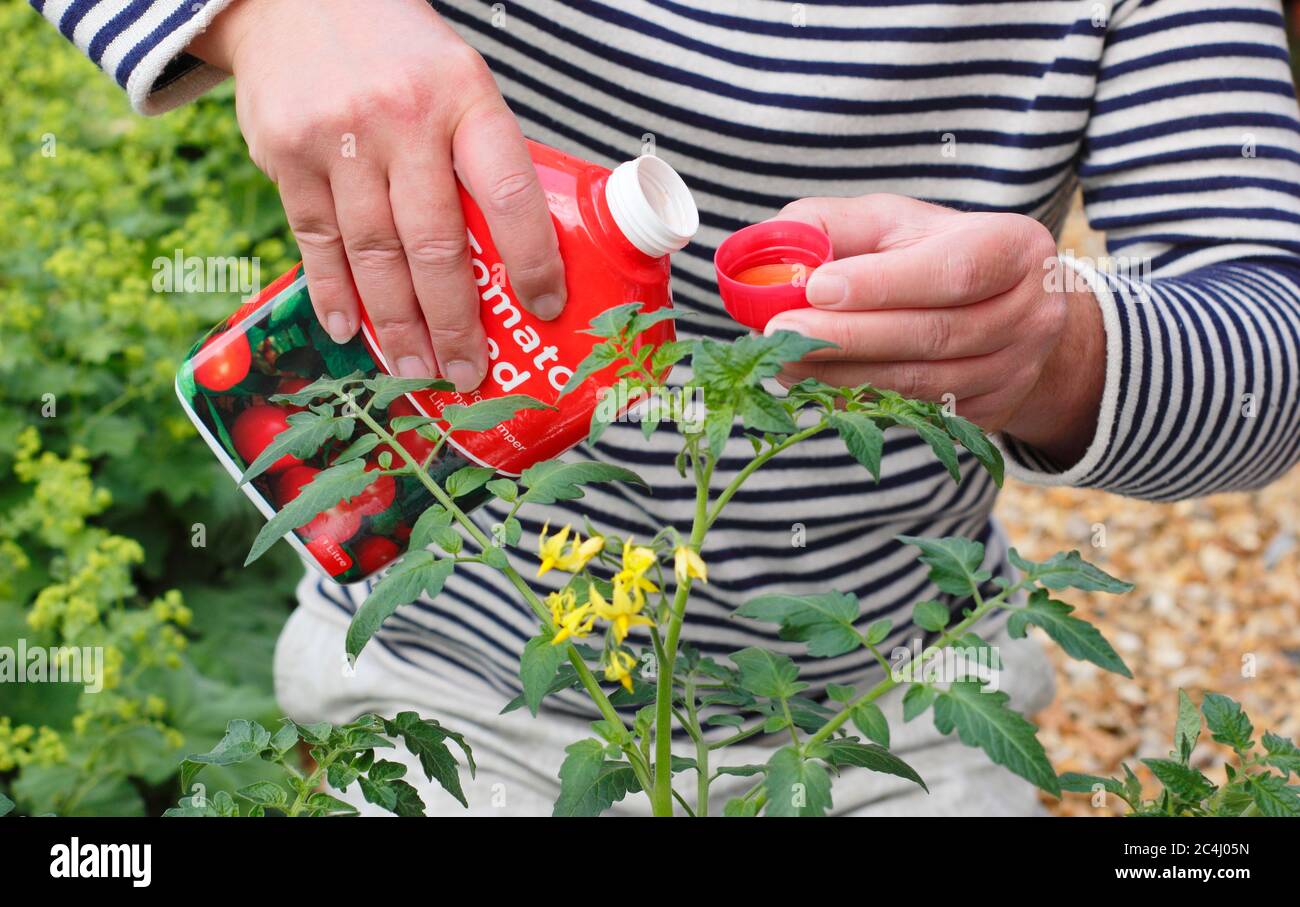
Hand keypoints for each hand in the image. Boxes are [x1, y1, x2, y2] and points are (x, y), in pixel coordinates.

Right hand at [189, 0, 565, 390]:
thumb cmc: (400, 54)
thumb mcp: (460, 82)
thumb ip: (479, 157)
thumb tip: (516, 259)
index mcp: (463, 97)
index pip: (507, 192)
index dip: (531, 259)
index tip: (545, 309)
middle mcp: (400, 118)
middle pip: (432, 242)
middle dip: (454, 321)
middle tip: (468, 375)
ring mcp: (337, 138)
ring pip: (373, 253)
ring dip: (396, 325)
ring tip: (416, 371)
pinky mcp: (285, 155)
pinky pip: (314, 241)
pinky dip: (333, 293)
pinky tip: (350, 331)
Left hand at [768, 195, 1105, 465]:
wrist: (1002, 310)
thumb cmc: (932, 253)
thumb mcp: (894, 223)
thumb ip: (833, 225)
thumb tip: (772, 247)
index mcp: (1015, 248)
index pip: (952, 271)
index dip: (882, 284)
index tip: (816, 288)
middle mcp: (1031, 314)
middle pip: (932, 334)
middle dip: (848, 336)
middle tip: (781, 333)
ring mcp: (1016, 371)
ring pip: (920, 382)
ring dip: (844, 375)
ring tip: (786, 360)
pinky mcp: (992, 413)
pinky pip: (917, 414)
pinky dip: (861, 401)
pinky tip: (817, 385)